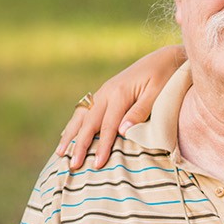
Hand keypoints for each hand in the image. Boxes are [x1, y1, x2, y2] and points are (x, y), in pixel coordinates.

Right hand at [56, 45, 184, 170]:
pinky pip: (85, 110)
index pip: (107, 126)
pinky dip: (75, 124)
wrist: (164, 57)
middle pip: (89, 123)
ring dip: (70, 135)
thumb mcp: (156, 93)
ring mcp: (103, 92)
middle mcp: (106, 92)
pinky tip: (67, 134)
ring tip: (60, 153)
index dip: (102, 146)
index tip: (97, 165)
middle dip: (79, 145)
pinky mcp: (105, 92)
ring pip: (81, 116)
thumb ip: (139, 112)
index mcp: (118, 93)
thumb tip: (122, 132)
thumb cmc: (164, 76)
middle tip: (72, 165)